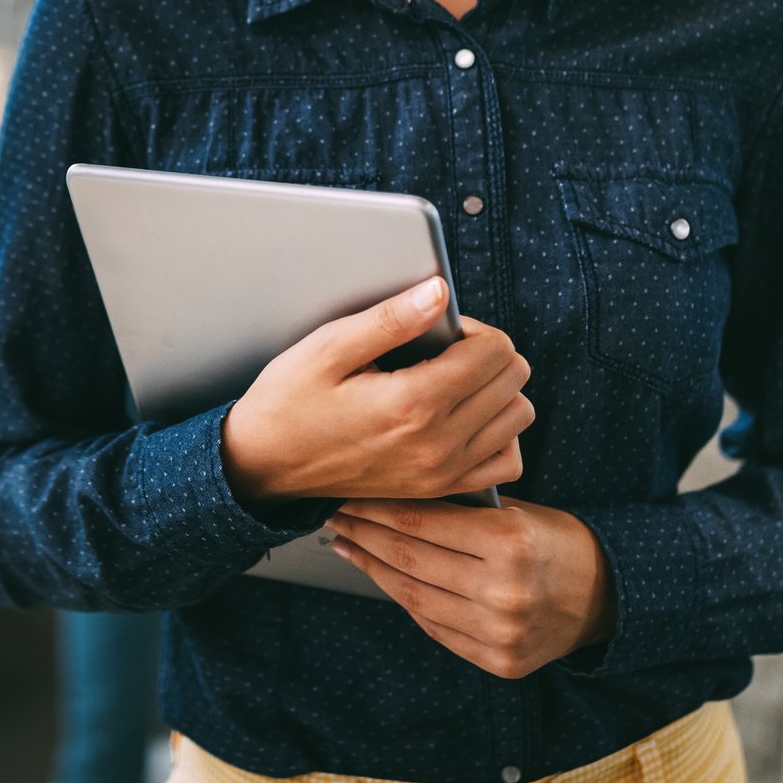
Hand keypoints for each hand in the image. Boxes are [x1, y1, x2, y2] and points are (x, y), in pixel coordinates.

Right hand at [220, 278, 531, 504]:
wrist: (264, 464)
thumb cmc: (288, 403)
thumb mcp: (328, 348)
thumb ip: (390, 320)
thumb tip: (439, 293)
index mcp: (413, 403)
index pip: (494, 351)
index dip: (473, 328)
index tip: (442, 328)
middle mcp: (437, 443)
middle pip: (513, 379)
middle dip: (488, 353)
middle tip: (447, 350)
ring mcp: (442, 472)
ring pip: (517, 417)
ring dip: (498, 390)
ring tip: (456, 380)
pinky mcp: (439, 489)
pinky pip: (505, 462)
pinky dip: (498, 435)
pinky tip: (467, 418)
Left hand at [327, 499, 616, 679]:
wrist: (608, 596)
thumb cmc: (557, 542)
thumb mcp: (517, 512)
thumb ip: (461, 512)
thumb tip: (388, 498)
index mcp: (511, 542)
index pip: (423, 522)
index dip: (378, 508)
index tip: (349, 494)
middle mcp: (505, 591)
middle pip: (410, 560)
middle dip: (366, 534)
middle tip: (337, 516)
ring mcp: (500, 633)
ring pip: (414, 597)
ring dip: (374, 569)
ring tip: (349, 546)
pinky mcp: (499, 662)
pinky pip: (436, 627)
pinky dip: (405, 601)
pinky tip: (385, 578)